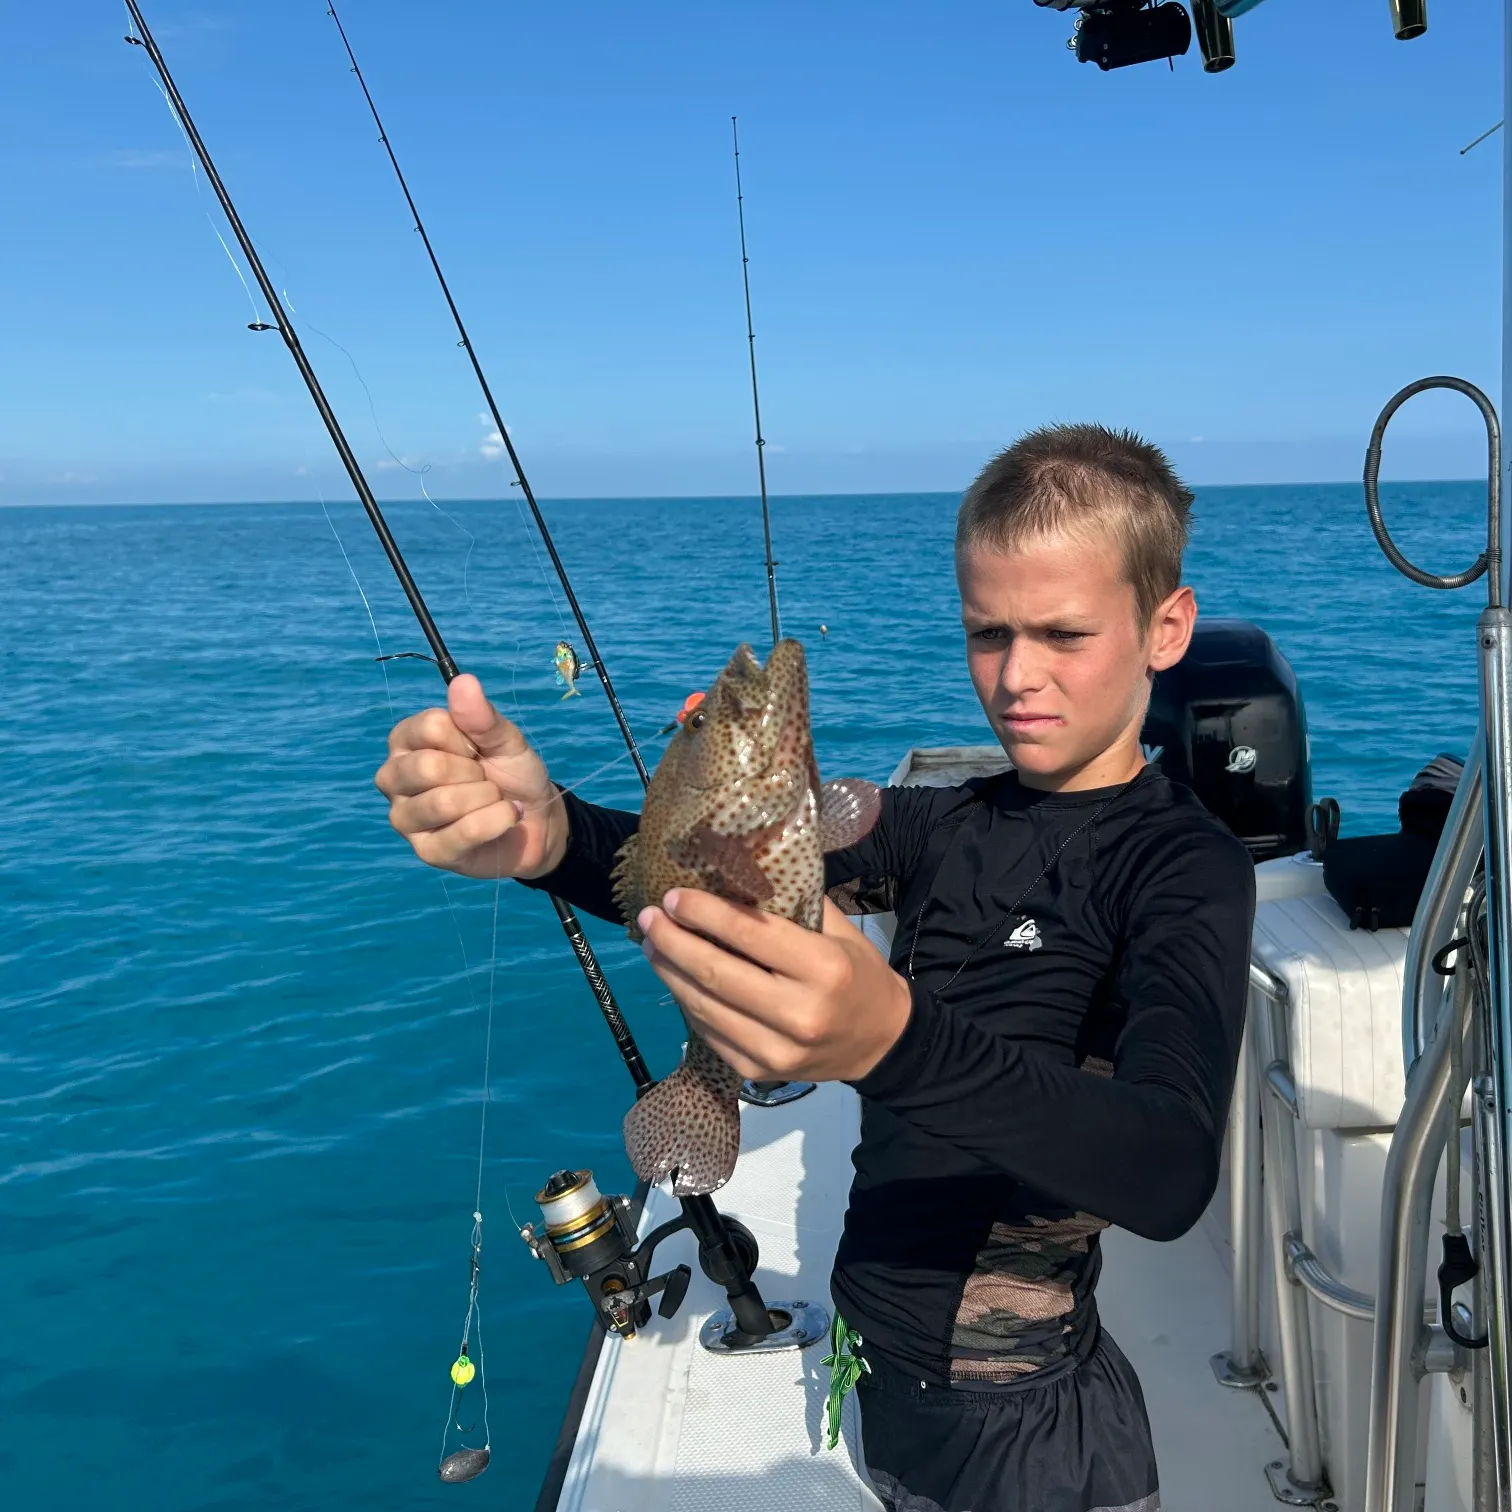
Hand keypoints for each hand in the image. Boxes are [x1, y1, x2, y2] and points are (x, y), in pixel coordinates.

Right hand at [374, 674, 566, 879]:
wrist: (538, 819)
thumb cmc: (511, 773)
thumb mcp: (505, 739)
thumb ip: (482, 716)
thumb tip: (463, 681)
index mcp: (406, 742)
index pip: (430, 726)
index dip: (467, 737)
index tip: (478, 749)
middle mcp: (394, 778)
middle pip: (429, 766)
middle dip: (475, 772)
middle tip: (485, 778)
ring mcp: (405, 818)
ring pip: (444, 802)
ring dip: (487, 798)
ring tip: (494, 799)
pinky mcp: (426, 851)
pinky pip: (464, 832)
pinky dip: (497, 821)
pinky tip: (506, 818)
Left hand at [636, 890, 912, 1082]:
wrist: (881, 1042)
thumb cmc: (858, 975)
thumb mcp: (839, 931)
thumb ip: (793, 905)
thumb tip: (737, 872)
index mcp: (823, 969)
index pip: (749, 935)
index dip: (704, 913)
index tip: (673, 897)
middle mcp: (799, 1013)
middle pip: (716, 973)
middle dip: (673, 941)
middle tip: (650, 918)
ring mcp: (776, 1050)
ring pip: (704, 1006)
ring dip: (670, 972)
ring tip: (652, 945)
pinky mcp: (759, 1072)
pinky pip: (709, 1033)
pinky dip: (687, 1003)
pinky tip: (676, 979)